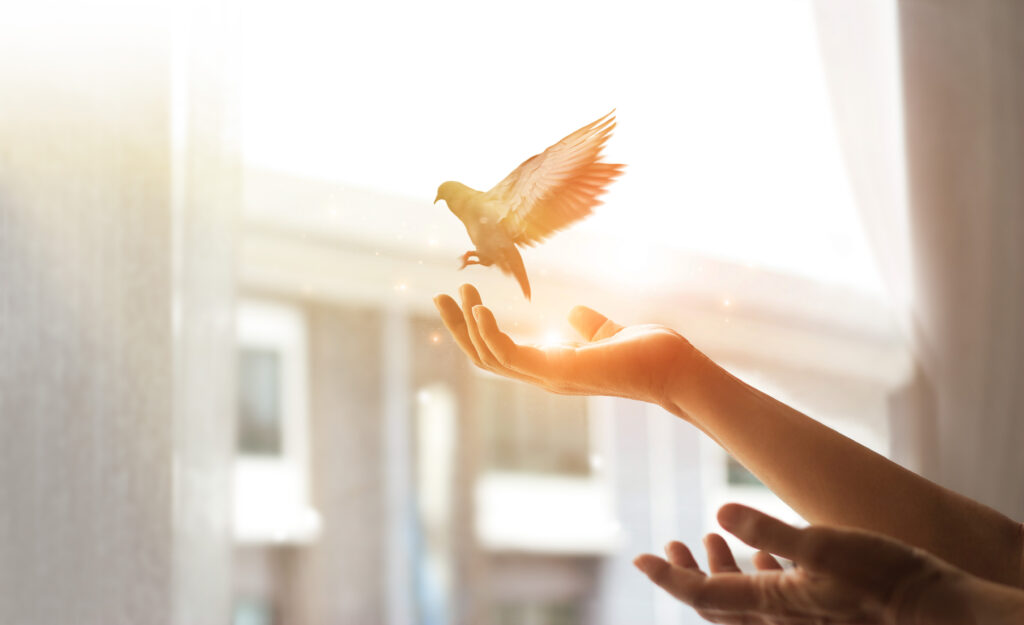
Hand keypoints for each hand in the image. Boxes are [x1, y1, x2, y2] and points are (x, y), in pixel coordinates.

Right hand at [433, 284, 698, 417]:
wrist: (676, 369)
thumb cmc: (650, 353)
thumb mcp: (610, 333)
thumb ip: (590, 326)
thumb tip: (573, 314)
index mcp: (553, 368)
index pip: (501, 354)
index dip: (476, 331)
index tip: (463, 299)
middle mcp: (545, 377)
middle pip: (485, 358)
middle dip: (459, 328)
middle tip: (442, 296)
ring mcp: (549, 377)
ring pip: (489, 358)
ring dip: (467, 326)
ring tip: (459, 290)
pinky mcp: (557, 372)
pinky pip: (509, 355)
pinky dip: (488, 333)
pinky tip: (479, 309)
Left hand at [634, 503, 1019, 624]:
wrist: (931, 608)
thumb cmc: (879, 577)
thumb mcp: (822, 545)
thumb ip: (770, 530)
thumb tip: (720, 514)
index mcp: (771, 606)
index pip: (703, 595)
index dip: (669, 577)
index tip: (640, 557)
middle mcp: (779, 619)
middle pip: (716, 600)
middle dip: (688, 571)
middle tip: (669, 543)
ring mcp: (798, 617)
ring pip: (744, 598)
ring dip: (721, 567)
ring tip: (705, 539)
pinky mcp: (818, 608)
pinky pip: (773, 597)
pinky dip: (758, 572)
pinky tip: (760, 553)